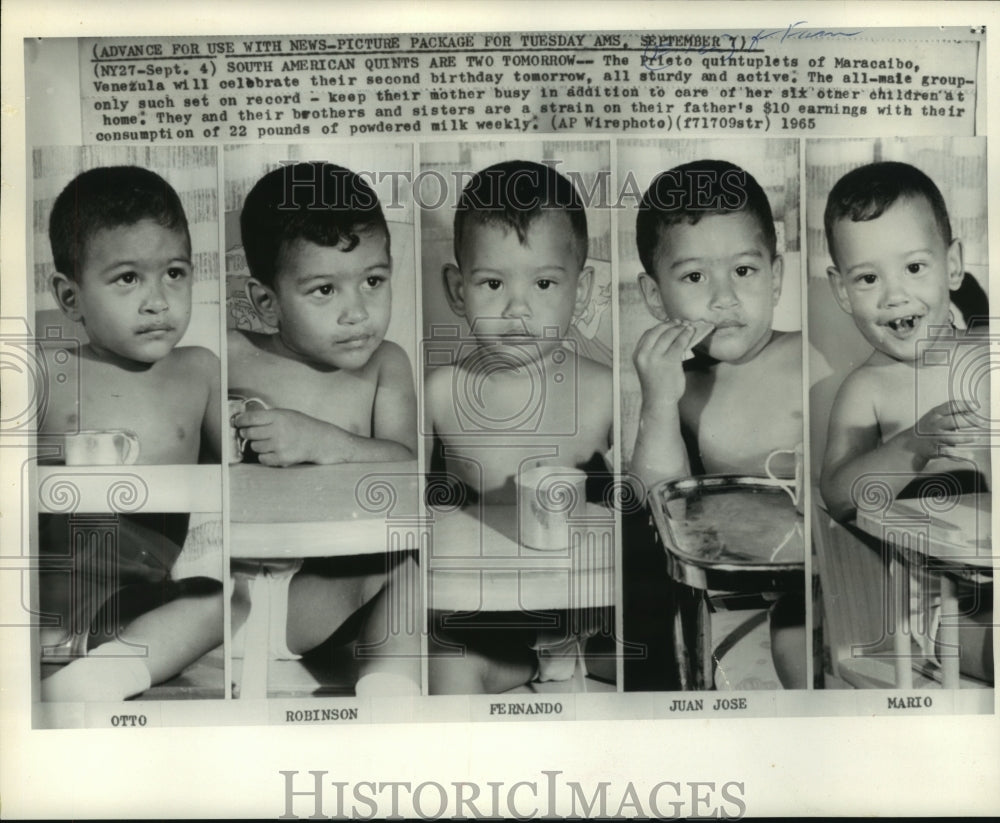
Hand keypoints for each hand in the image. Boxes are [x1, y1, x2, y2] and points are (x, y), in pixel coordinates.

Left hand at [233, 407, 350, 466]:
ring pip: (254, 447)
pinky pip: (262, 459)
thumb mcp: (286, 414)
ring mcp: (279, 446)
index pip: (250, 418)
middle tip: (249, 433)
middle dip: (246, 433)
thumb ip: (267, 416)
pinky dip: (264, 456)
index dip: (240, 420)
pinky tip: (273, 451)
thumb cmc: (301, 426)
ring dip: (258, 445)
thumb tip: (244, 420)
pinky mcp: (282, 459)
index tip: (237, 422)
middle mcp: (278, 431)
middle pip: (249, 433)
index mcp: (278, 417)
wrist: (319, 440)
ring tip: (269, 442)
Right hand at [633, 320, 707, 410]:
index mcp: (637, 354)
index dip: (660, 326)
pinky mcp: (669, 361)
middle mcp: (644, 354)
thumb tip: (670, 336)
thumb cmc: (656, 385)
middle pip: (658, 331)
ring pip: (669, 335)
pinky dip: (686, 336)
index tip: (669, 324)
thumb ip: (653, 352)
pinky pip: (679, 343)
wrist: (659, 401)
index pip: (648, 334)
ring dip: (680, 328)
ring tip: (687, 327)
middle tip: (680, 322)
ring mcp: (656, 358)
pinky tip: (690, 333)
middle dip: (671, 325)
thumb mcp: (648, 366)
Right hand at [910, 400, 989, 459]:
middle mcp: (934, 425)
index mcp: (935, 414)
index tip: (976, 407)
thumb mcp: (936, 416)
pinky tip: (970, 455)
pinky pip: (949, 453)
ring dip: (965, 438)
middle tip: (982, 423)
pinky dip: (961, 455)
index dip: (964, 406)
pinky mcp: (935, 450)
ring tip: (977, 437)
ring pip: (950, 438)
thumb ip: (952, 413)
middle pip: (953, 421)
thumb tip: (974, 410)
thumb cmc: (928, 429)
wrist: (910, 444)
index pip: (950, 406)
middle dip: (969, 422)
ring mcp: (934, 438)